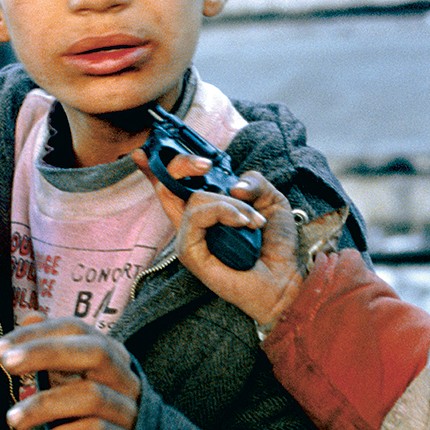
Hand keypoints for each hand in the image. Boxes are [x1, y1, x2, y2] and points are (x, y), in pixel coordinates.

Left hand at [0, 318, 141, 429]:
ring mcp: (125, 406)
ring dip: (46, 405)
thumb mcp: (70, 370)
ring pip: (92, 396)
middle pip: (94, 353)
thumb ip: (50, 344)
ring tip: (12, 419)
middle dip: (47, 354)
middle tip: (7, 364)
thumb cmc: (87, 399)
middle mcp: (122, 374)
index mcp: (108, 349)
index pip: (74, 329)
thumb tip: (31, 315)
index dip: (36, 335)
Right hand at [132, 149, 304, 330]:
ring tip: (252, 221)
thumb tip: (233, 185)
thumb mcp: (270, 199)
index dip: (157, 169)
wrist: (286, 277)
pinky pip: (197, 217)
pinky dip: (224, 213)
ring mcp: (189, 238)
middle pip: (168, 186)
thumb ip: (252, 181)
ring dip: (230, 204)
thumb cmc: (276, 244)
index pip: (173, 187)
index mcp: (207, 209)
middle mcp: (193, 223)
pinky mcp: (190, 252)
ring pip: (195, 200)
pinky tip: (244, 225)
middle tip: (205, 164)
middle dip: (182, 165)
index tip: (142, 152)